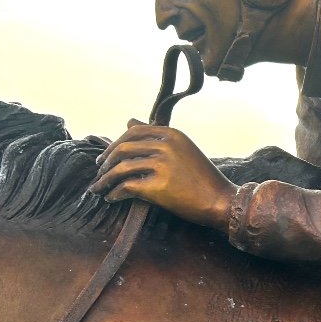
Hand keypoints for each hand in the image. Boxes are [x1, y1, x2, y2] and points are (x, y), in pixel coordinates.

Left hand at [90, 121, 237, 231]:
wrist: (221, 201)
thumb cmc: (203, 178)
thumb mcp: (183, 149)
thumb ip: (157, 135)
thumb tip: (129, 120)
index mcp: (172, 134)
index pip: (133, 132)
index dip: (115, 145)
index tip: (105, 157)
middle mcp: (166, 146)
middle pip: (123, 148)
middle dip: (106, 162)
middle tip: (99, 173)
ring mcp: (162, 165)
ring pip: (121, 168)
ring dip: (105, 180)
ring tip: (99, 189)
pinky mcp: (159, 187)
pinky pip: (127, 187)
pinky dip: (115, 193)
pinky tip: (112, 198)